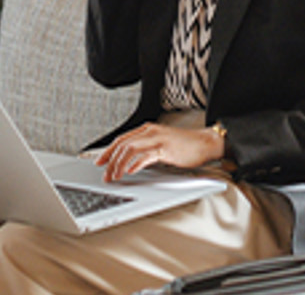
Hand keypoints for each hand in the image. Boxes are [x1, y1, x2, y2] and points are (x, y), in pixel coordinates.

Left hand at [93, 122, 223, 181]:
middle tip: (105, 174)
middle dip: (110, 160)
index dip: (108, 151)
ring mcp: (157, 139)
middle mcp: (150, 131)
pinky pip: (144, 156)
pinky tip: (130, 172)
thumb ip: (146, 151)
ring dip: (119, 164)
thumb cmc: (186, 146)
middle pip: (122, 144)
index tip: (100, 162)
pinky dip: (135, 164)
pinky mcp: (165, 148)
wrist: (205, 143)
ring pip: (129, 149)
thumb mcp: (161, 146)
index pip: (121, 139)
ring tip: (114, 176)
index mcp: (148, 129)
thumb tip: (130, 164)